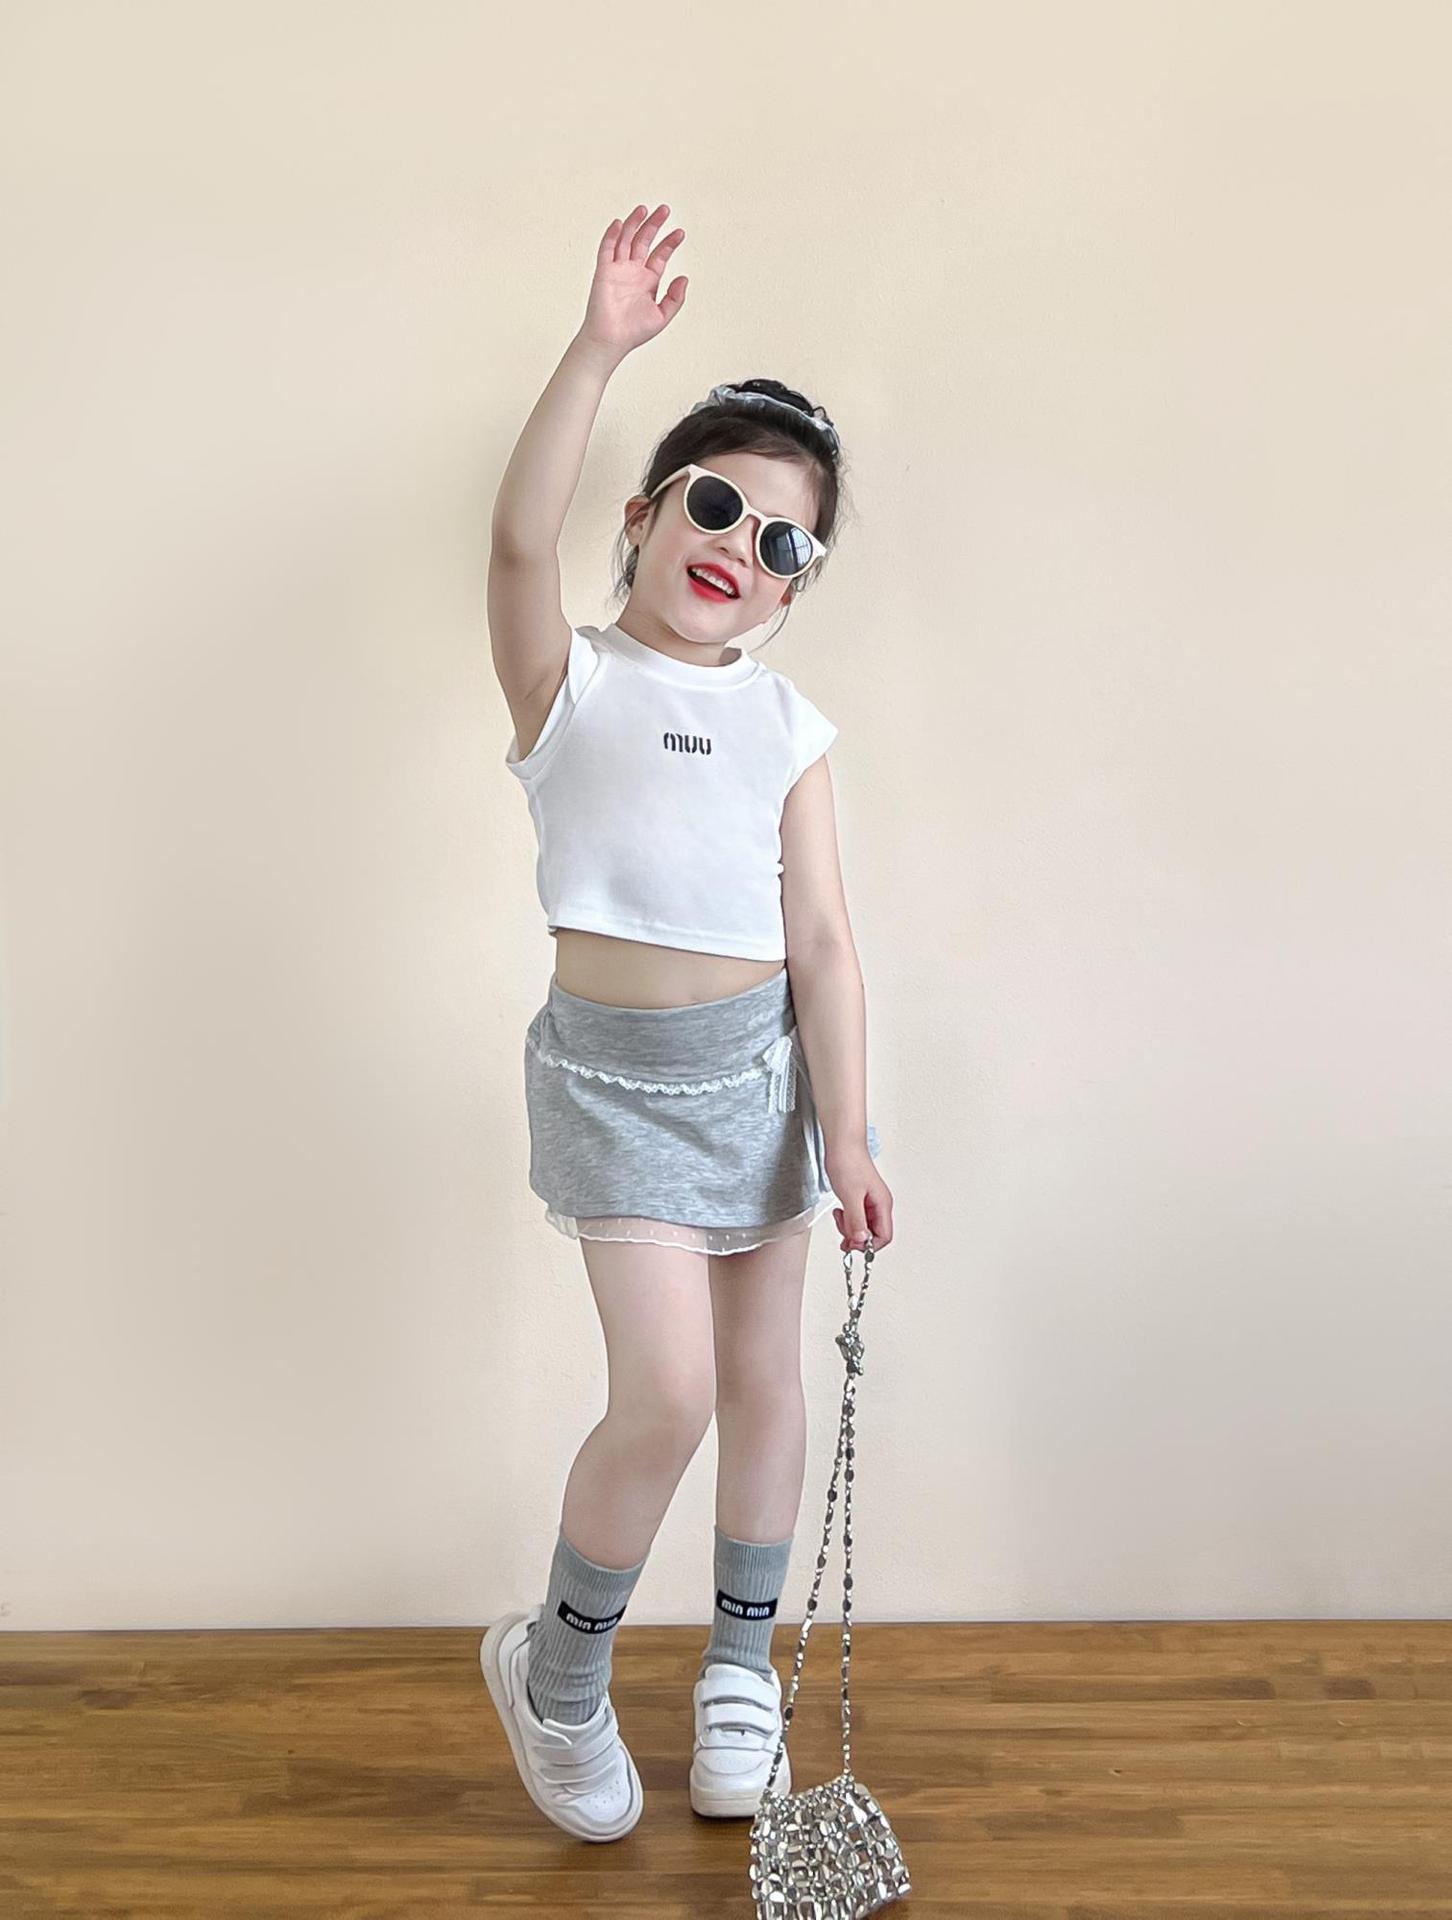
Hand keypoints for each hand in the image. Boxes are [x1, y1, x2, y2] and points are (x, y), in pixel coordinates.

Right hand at [578, 204, 686, 359]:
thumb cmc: (633, 332)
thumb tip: (684, 278)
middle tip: (665, 210)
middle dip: (654, 225)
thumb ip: (675, 297)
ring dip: (635, 223)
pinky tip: (620, 223)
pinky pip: (607, 249)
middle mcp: (633, 272)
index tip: (680, 233)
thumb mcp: (663, 315)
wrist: (612, 340)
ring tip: (645, 209)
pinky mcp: (604, 271)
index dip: (670, 243)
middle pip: (644, 241)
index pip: (660, 255)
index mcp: (648, 281)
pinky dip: (612, 235)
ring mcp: (618, 270)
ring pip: (626, 239)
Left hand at [825, 1146, 892, 1253]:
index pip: (883, 1236)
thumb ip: (856, 1220)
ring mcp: (869, 1201)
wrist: (841, 1143)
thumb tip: (861, 1240)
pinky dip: (846, 1219)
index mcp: (882, 1204)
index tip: (852, 1244)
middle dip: (857, 1237)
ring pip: (863, 1226)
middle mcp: (879, 1204)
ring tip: (840, 1218)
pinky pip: (856, 1216)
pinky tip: (839, 1212)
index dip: (868, 1245)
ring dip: (850, 1228)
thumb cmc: (848, 1162)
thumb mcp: (850, 1196)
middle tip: (842, 1235)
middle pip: (873, 1234)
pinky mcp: (859, 1197)